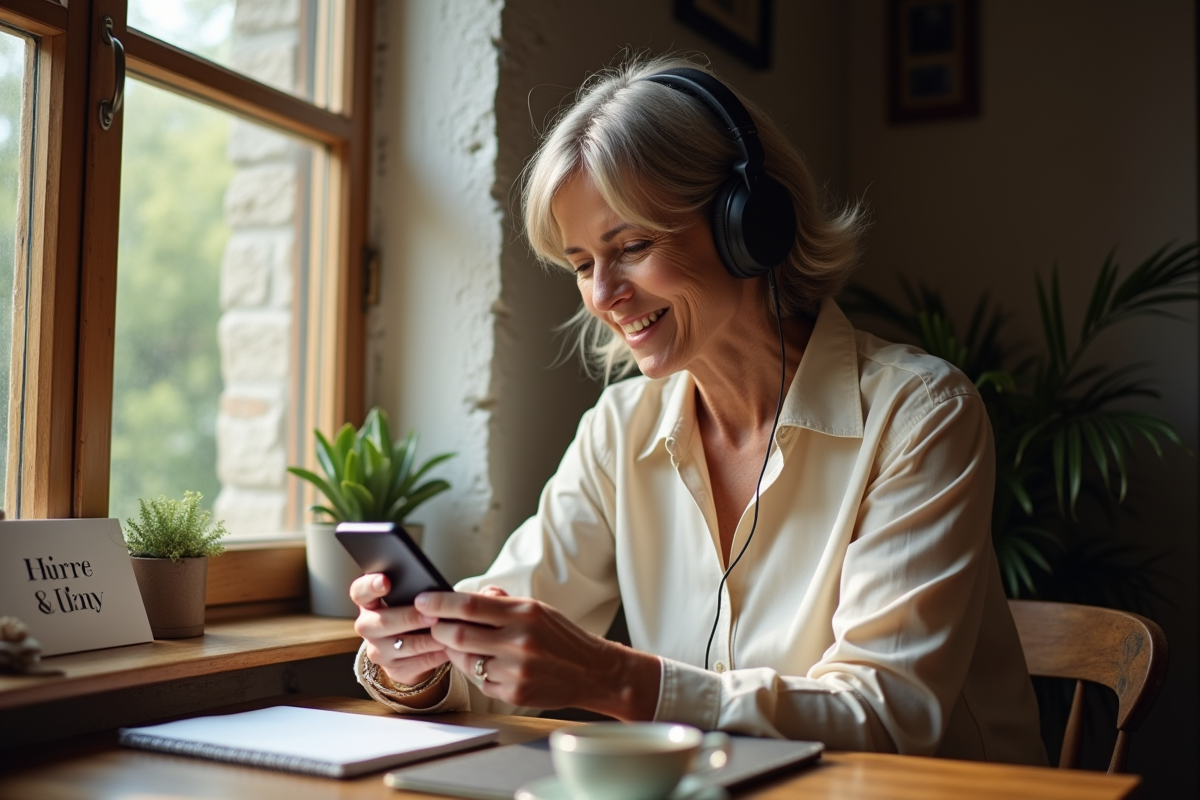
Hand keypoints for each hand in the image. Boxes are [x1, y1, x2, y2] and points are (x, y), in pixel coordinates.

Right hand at [350, 573, 446, 685]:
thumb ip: (410, 590)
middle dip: (410, 618)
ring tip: (448, 631)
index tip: (386, 581)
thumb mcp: (404, 599)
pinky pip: (418, 663)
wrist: (408, 648)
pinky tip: (450, 647)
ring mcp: (378, 651)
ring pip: (403, 646)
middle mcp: (367, 627)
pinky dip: (436, 655)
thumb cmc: (409, 612)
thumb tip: (430, 588)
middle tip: (433, 615)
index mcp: (368, 603)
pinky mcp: (394, 670)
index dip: (370, 586)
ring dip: (428, 639)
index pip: (360, 591)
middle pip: (383, 622)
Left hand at [415, 588, 659, 718]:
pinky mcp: (515, 692)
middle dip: (439, 629)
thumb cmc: (561, 636)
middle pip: (459, 634)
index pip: (469, 605)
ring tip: (459, 644)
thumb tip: (469, 595)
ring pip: (465, 660)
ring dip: (455, 651)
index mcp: (524, 613)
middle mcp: (519, 640)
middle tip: (435, 625)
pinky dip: (476, 671)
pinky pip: (480, 681)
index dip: (440, 602)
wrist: (593, 671)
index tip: (422, 599)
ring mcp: (516, 669)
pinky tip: (486, 664)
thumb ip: (502, 601)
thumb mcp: (537, 609)